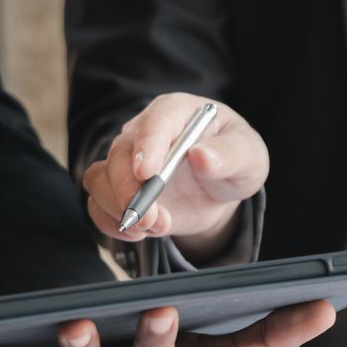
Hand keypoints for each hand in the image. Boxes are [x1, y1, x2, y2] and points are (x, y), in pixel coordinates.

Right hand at [83, 93, 266, 260]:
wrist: (218, 189)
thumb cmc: (234, 160)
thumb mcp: (248, 156)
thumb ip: (230, 154)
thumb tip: (203, 156)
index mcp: (177, 112)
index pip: (156, 121)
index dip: (148, 145)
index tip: (147, 172)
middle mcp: (144, 132)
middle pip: (119, 153)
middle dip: (130, 189)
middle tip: (151, 218)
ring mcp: (126, 161)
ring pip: (100, 179)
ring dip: (119, 208)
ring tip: (153, 228)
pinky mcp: (118, 189)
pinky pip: (98, 205)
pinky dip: (112, 223)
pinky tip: (140, 234)